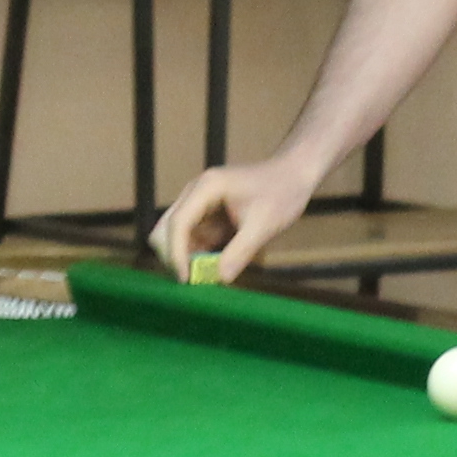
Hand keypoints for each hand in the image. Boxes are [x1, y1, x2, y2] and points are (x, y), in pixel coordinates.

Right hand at [155, 156, 319, 283]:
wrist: (292, 176)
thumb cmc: (281, 193)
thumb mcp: (264, 224)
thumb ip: (241, 251)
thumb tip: (220, 279)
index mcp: (206, 188)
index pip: (178, 222)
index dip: (177, 253)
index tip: (186, 279)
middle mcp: (194, 194)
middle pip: (165, 229)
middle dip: (173, 256)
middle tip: (193, 281)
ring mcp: (197, 205)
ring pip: (173, 237)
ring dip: (184, 259)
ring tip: (204, 278)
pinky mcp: (205, 217)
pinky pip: (190, 241)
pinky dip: (195, 257)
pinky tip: (213, 269)